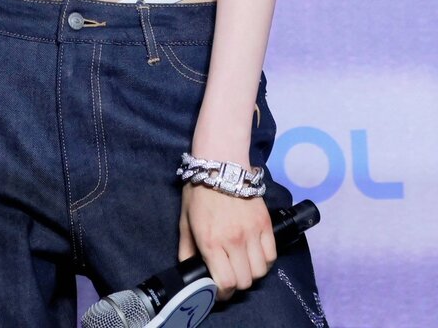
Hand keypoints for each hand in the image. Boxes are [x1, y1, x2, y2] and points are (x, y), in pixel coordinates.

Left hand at [178, 179, 276, 302]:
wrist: (221, 163)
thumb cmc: (199, 192)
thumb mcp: (185, 221)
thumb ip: (186, 250)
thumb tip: (189, 270)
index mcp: (211, 242)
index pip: (225, 283)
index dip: (222, 293)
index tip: (218, 289)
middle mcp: (234, 241)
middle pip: (244, 281)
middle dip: (236, 283)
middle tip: (230, 274)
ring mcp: (252, 233)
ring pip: (260, 271)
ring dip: (251, 272)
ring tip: (243, 263)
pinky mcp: (265, 224)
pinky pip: (271, 255)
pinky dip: (264, 260)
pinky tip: (255, 253)